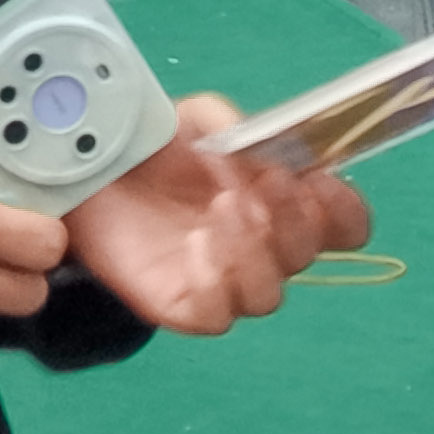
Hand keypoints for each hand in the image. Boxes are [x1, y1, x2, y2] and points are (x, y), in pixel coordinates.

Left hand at [66, 117, 366, 335]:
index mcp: (280, 200)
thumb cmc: (156, 145)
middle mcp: (262, 246)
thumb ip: (235, 126)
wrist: (89, 172)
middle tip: (266, 186)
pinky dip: (214, 283)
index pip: (342, 224)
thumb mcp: (197, 117)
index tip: (324, 182)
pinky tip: (194, 245)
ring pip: (267, 294)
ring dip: (253, 252)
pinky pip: (217, 316)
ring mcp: (225, 280)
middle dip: (294, 220)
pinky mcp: (184, 304)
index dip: (344, 210)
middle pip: (306, 254)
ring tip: (222, 210)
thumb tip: (263, 154)